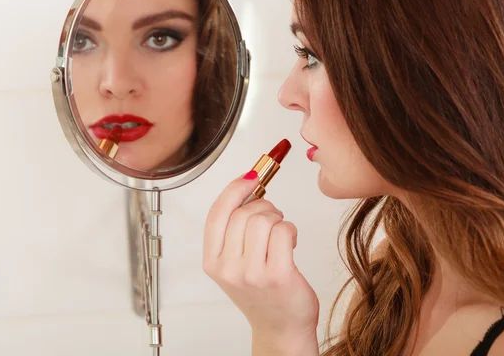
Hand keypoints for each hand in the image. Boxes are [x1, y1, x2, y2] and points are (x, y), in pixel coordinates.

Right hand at [203, 171, 319, 337]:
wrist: (280, 328)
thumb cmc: (262, 292)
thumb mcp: (235, 262)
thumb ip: (234, 229)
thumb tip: (248, 184)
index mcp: (212, 262)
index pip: (217, 213)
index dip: (235, 188)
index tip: (251, 176)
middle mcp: (228, 269)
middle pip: (244, 213)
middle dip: (264, 206)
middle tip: (273, 217)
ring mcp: (251, 273)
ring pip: (264, 219)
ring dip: (278, 219)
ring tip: (280, 233)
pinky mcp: (277, 275)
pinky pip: (283, 231)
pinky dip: (291, 230)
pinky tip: (291, 243)